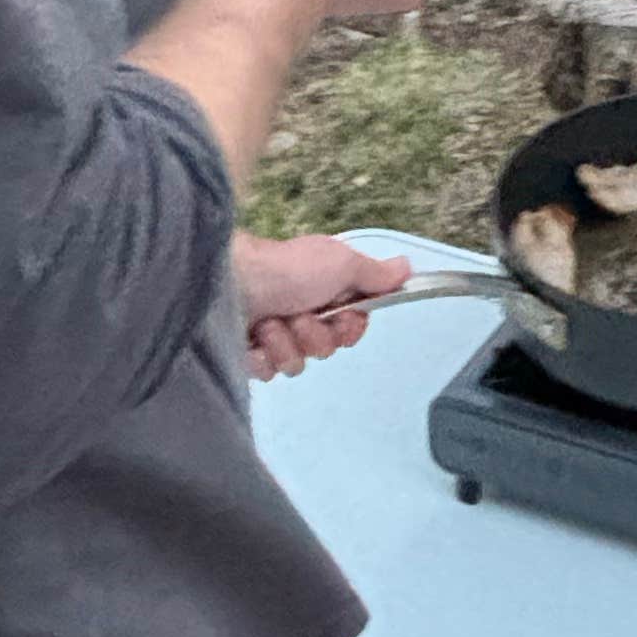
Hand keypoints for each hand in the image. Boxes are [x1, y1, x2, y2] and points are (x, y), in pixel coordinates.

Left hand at [233, 234, 411, 380]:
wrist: (229, 282)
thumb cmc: (288, 269)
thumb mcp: (340, 263)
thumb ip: (375, 272)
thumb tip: (407, 267)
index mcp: (321, 291)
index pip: (351, 325)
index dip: (350, 327)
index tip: (344, 316)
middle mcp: (298, 313)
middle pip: (327, 347)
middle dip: (315, 334)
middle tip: (299, 316)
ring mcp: (270, 336)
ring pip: (298, 363)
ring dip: (287, 343)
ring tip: (268, 324)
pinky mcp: (246, 356)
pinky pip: (268, 373)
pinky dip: (262, 357)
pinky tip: (251, 340)